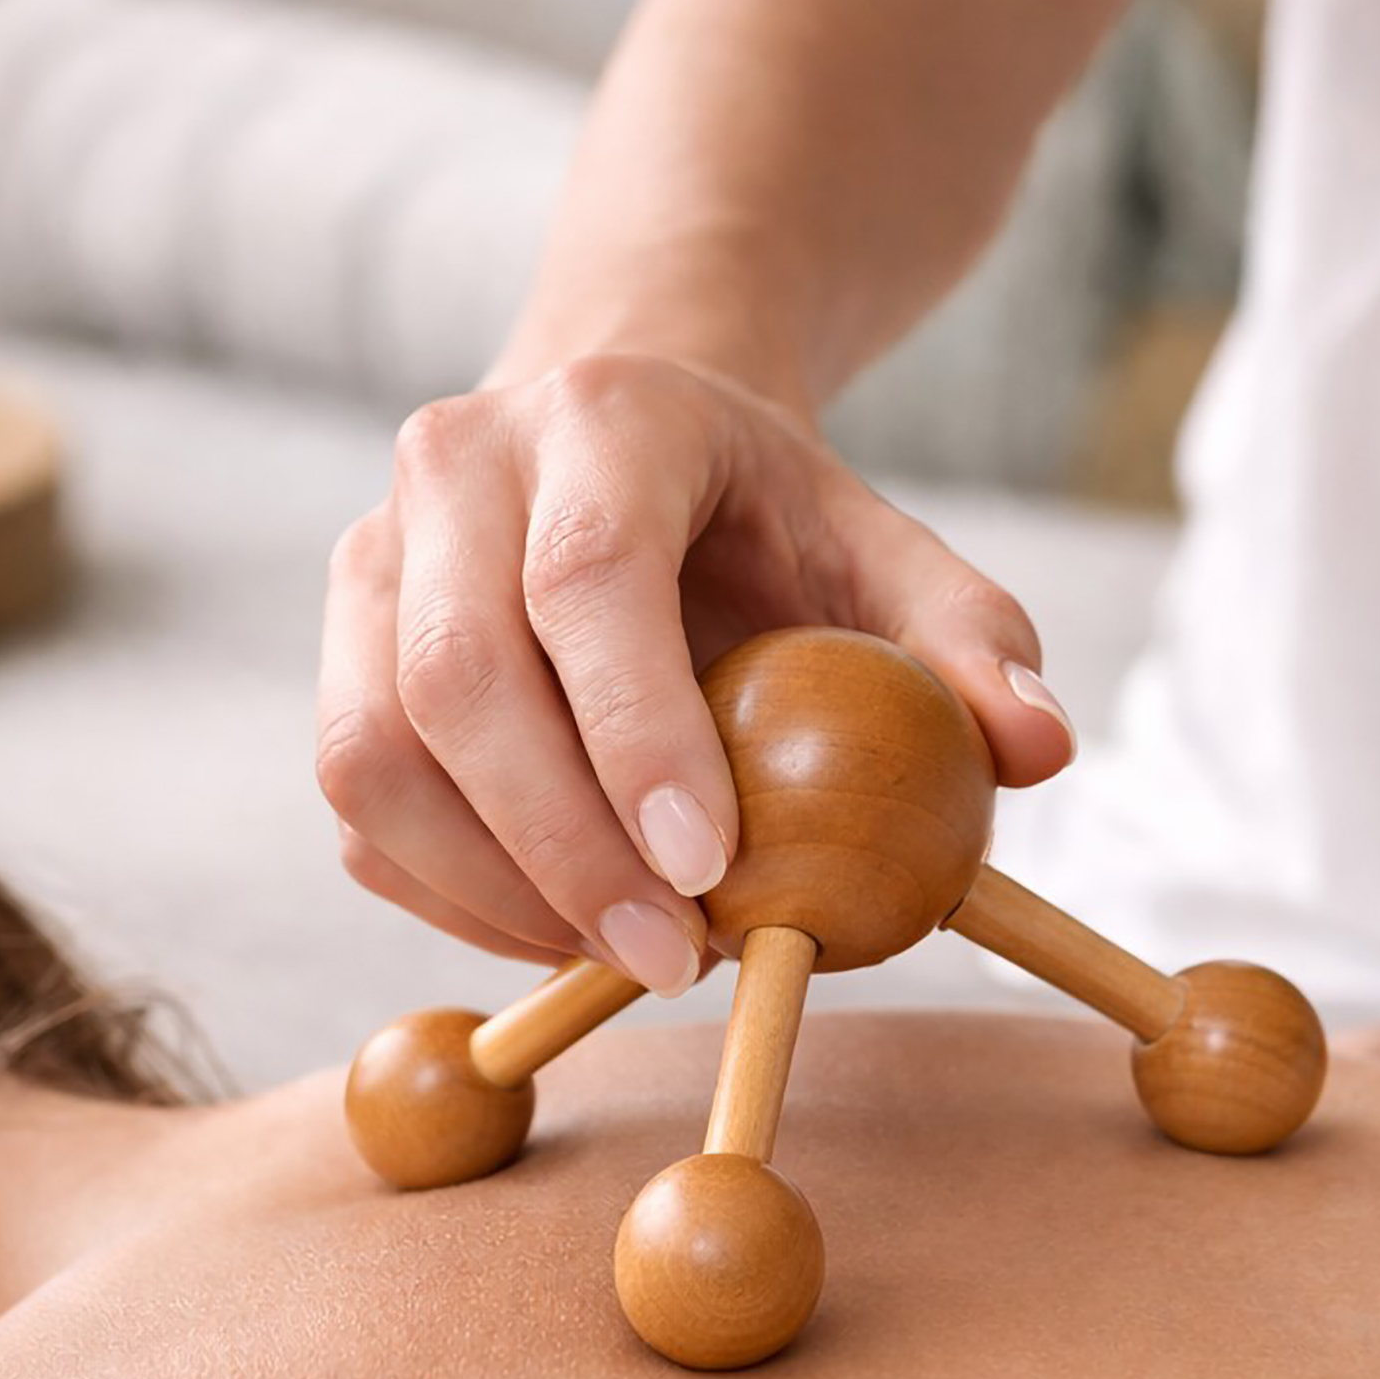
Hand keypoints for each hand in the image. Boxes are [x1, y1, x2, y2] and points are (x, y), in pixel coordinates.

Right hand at [317, 354, 1075, 992]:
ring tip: (621, 956)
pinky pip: (359, 809)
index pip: (589, 579)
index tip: (711, 876)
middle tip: (676, 963)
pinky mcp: (339, 654)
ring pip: (371, 755)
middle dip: (563, 851)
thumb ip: (970, 642)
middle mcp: (455, 467)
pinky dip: (449, 897)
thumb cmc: (766, 521)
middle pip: (455, 677)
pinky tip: (557, 931)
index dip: (637, 737)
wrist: (624, 456)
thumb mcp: (886, 555)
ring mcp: (372, 559)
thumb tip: (1041, 753)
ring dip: (492, 891)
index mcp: (604, 415)